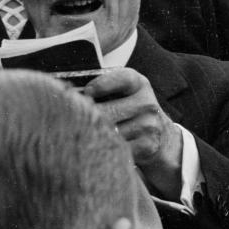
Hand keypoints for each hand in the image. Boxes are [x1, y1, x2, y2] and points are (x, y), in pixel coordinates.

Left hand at [82, 68, 182, 200]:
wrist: (161, 137)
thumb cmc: (130, 109)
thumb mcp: (124, 91)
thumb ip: (102, 87)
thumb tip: (67, 93)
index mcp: (138, 83)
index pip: (119, 79)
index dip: (99, 86)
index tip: (86, 93)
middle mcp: (147, 103)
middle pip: (107, 111)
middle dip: (87, 116)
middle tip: (71, 120)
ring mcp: (149, 125)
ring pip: (109, 133)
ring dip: (93, 135)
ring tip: (83, 134)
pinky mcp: (147, 146)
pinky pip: (117, 148)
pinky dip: (104, 148)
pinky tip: (99, 146)